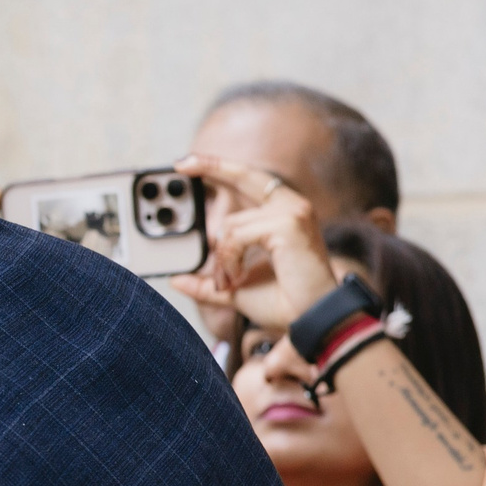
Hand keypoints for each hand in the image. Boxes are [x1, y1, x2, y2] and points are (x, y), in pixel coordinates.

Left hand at [173, 155, 342, 328]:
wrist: (308, 322)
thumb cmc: (283, 304)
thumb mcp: (234, 289)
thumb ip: (208, 282)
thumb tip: (177, 279)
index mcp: (283, 214)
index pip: (249, 180)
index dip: (220, 168)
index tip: (189, 163)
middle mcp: (291, 206)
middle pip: (244, 175)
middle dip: (210, 166)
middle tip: (179, 165)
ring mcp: (292, 212)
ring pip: (230, 225)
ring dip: (221, 259)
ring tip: (231, 282)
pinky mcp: (287, 224)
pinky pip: (236, 236)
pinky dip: (228, 260)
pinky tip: (238, 278)